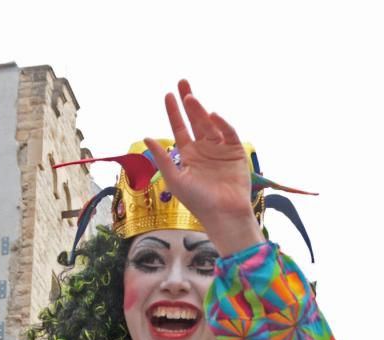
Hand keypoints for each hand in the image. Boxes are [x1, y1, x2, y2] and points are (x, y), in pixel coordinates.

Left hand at [144, 80, 263, 255]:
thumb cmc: (197, 201)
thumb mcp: (175, 178)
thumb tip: (146, 137)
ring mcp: (220, 149)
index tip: (168, 95)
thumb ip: (162, 158)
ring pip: (209, 124)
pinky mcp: (237, 152)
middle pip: (194, 120)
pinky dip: (221, 123)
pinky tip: (211, 115)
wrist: (223, 214)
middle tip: (182, 81)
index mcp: (188, 155)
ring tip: (190, 97)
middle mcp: (204, 149)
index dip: (173, 112)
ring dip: (200, 110)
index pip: (179, 128)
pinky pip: (228, 133)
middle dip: (188, 101)